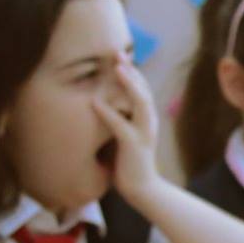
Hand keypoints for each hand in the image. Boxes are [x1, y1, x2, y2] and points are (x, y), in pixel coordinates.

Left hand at [91, 60, 160, 203]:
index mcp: (146, 119)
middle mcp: (149, 122)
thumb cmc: (129, 163)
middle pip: (143, 89)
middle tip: (118, 53)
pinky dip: (107, 112)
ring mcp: (143, 133)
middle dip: (131, 70)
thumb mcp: (123, 136)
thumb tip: (99, 104)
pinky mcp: (133, 145)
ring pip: (140, 102)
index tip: (119, 56)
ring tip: (117, 68)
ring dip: (128, 84)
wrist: (143, 189)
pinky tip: (95, 102)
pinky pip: (120, 125)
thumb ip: (117, 120)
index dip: (132, 72)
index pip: (141, 90)